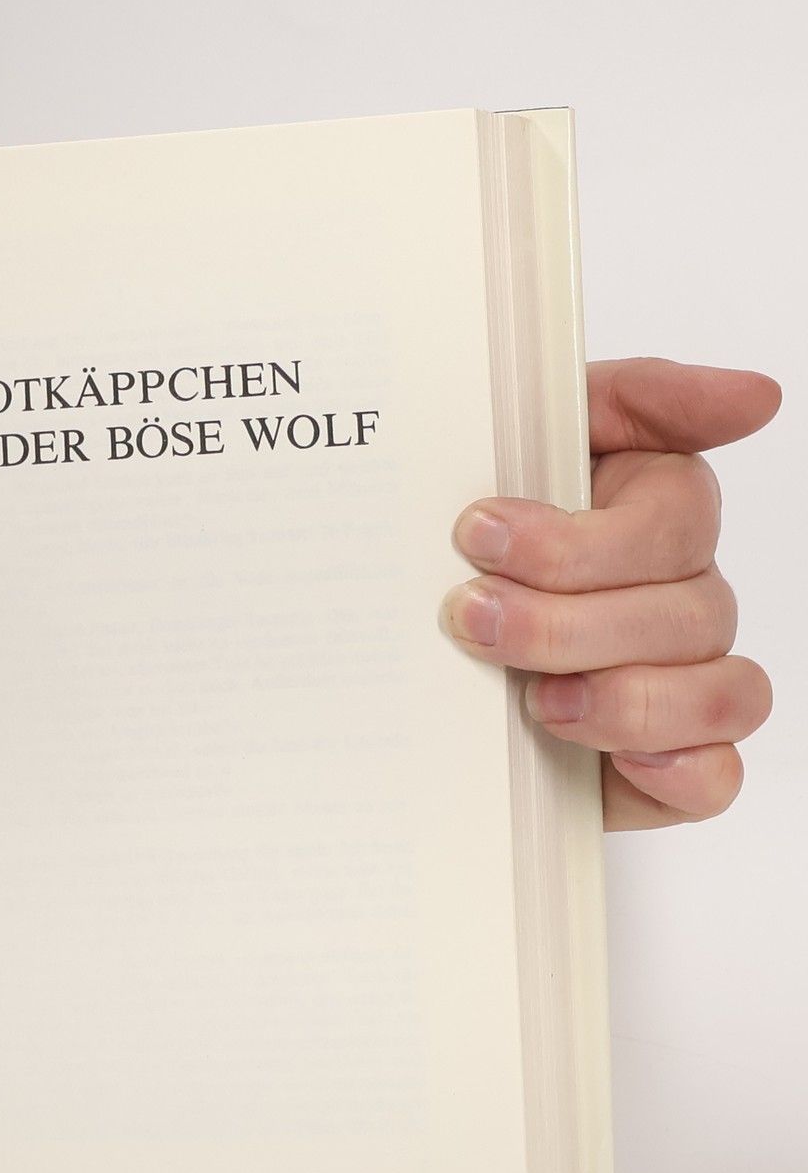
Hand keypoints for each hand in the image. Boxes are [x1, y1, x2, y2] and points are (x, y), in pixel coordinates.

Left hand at [441, 357, 778, 829]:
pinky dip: (675, 768)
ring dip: (619, 697)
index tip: (477, 529)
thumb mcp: (517, 444)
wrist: (415, 673)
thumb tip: (758, 396)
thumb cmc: (471, 551)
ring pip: (713, 691)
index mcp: (653, 517)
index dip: (578, 534)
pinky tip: (615, 760)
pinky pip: (714, 776)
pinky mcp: (667, 767)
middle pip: (684, 609)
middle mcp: (681, 599)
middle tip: (468, 615)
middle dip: (563, 619)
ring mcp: (684, 684)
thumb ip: (630, 400)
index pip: (675, 515)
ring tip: (530, 699)